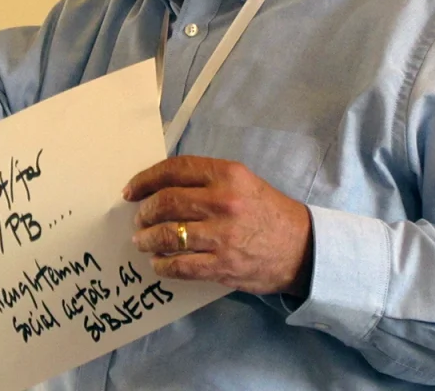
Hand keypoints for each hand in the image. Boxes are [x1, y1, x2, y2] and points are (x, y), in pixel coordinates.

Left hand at [124, 155, 312, 296]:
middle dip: (144, 212)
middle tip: (138, 220)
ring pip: (167, 235)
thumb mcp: (242, 182)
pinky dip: (163, 265)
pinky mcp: (223, 265)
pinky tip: (159, 263)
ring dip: (147, 240)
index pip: (175, 169)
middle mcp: (223, 201)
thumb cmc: (267, 212)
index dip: (145, 180)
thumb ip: (206, 180)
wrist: (303, 248)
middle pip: (166, 202)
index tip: (131, 191)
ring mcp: (223, 236)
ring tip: (142, 242)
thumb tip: (160, 187)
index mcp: (227, 174)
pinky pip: (181, 266)